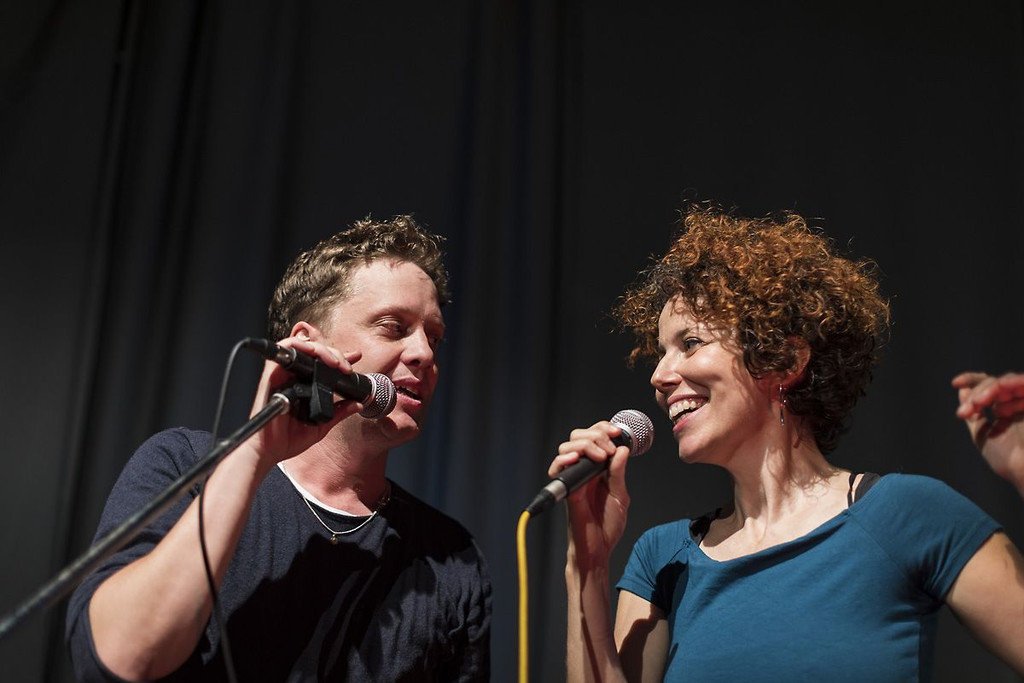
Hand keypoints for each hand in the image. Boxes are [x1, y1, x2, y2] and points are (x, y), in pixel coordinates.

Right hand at [249, 336, 365, 465]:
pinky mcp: (272, 374)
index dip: (339, 357)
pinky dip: (300, 345)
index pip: (322, 365)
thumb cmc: (287, 440)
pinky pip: (283, 350)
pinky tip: (314, 352)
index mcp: (303, 386)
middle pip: (314, 353)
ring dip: (321, 349)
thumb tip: (357, 404)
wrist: (267, 451)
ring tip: (335, 362)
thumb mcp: (320, 425)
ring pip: (301, 346)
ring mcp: (282, 374)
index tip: (356, 357)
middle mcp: (292, 377)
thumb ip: (338, 413)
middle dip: (335, 354)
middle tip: (346, 367)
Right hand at [549, 421, 632, 567]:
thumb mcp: (620, 496)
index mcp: (596, 469)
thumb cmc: (607, 526)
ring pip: (566, 447)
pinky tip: (577, 459)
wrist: (598, 550)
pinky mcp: (566, 490)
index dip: (603, 429)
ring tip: (600, 456)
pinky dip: (564, 459)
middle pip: (578, 437)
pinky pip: (557, 469)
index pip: (594, 438)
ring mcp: (573, 479)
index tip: (618, 432)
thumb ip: (619, 473)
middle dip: (595, 434)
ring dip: (584, 444)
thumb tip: (622, 450)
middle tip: (609, 448)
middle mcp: (582, 471)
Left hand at [952, 371, 1023, 492]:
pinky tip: (998, 407)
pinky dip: (1006, 388)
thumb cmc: (1008, 460)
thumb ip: (973, 414)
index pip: (989, 387)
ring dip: (987, 390)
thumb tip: (962, 391)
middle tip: (965, 410)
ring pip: (1005, 381)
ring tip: (977, 405)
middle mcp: (1019, 403)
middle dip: (976, 393)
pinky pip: (1022, 384)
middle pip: (994, 382)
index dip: (972, 381)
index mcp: (1008, 410)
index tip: (955, 383)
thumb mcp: (983, 434)